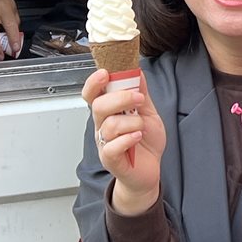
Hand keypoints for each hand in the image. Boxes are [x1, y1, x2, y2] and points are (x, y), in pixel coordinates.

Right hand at [82, 68, 166, 213]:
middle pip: (99, 106)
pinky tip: (138, 138)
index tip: (105, 73)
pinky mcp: (110, 159)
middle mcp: (102, 126)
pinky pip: (112, 146)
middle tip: (139, 99)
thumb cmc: (146, 142)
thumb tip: (137, 71)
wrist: (150, 170)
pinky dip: (128, 139)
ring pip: (109, 125)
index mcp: (108, 112)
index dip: (94, 82)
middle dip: (121, 98)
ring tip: (141, 127)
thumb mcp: (148, 113)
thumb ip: (141, 93)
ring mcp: (104, 143)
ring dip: (131, 122)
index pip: (92, 93)